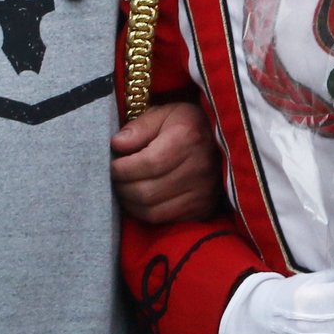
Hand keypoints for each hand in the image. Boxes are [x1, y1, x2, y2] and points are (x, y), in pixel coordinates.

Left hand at [111, 100, 223, 223]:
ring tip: (124, 189)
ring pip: (152, 210)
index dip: (122, 169)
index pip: (147, 164)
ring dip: (130, 203)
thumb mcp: (163, 114)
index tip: (112, 165)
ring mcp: (203, 192)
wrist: (220, 142)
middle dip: (122, 187)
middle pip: (147, 191)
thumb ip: (139, 127)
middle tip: (114, 179)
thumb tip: (117, 144)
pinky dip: (145, 213)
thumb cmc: (186, 124)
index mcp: (188, 138)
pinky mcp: (202, 209)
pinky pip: (164, 220)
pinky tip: (139, 200)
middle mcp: (199, 168)